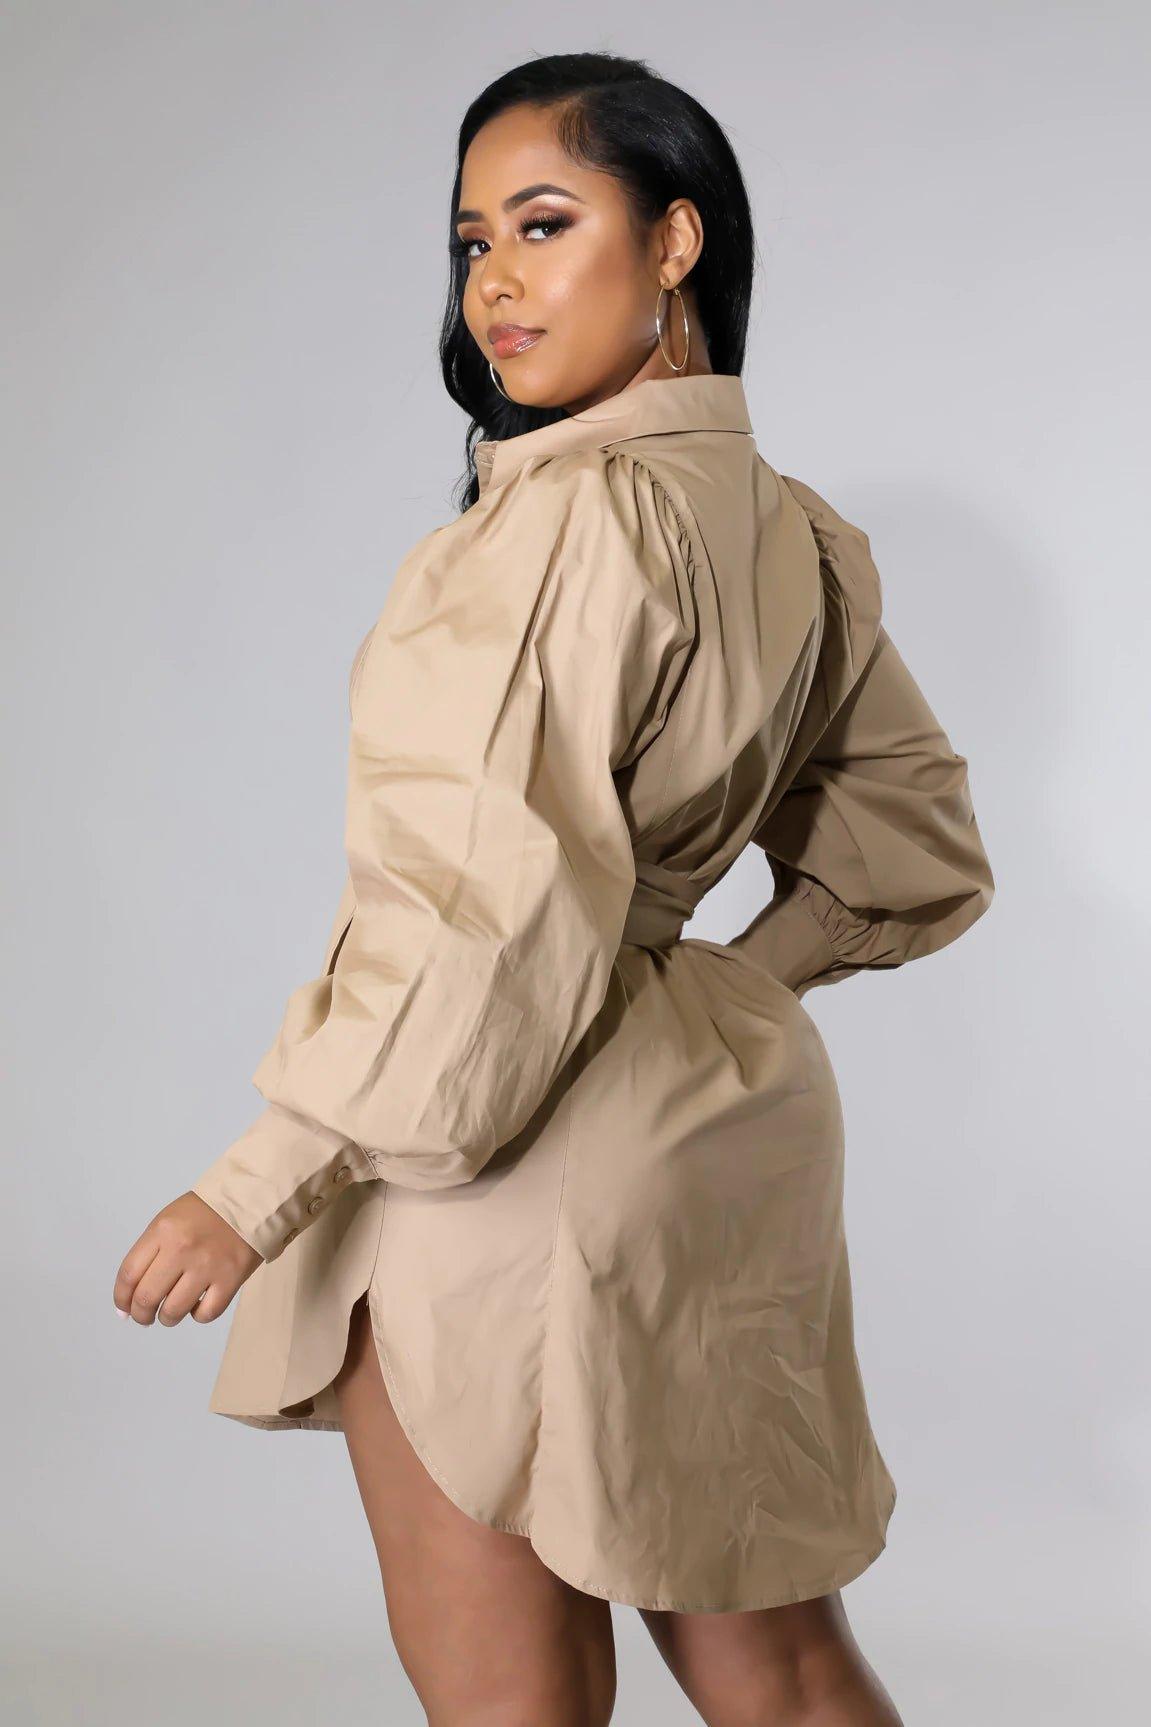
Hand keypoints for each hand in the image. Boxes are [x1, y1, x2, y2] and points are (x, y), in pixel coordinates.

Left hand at [113, 1192, 262, 1325]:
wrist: (250, 1201)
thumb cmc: (205, 1212)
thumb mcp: (169, 1221)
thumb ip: (148, 1254)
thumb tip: (129, 1300)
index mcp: (162, 1231)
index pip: (128, 1274)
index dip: (121, 1299)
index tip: (123, 1308)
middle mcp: (181, 1249)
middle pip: (146, 1297)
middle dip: (140, 1314)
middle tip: (144, 1316)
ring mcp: (207, 1266)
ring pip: (173, 1311)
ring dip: (167, 1318)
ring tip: (171, 1312)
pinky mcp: (230, 1279)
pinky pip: (205, 1314)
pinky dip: (197, 1315)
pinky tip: (198, 1304)